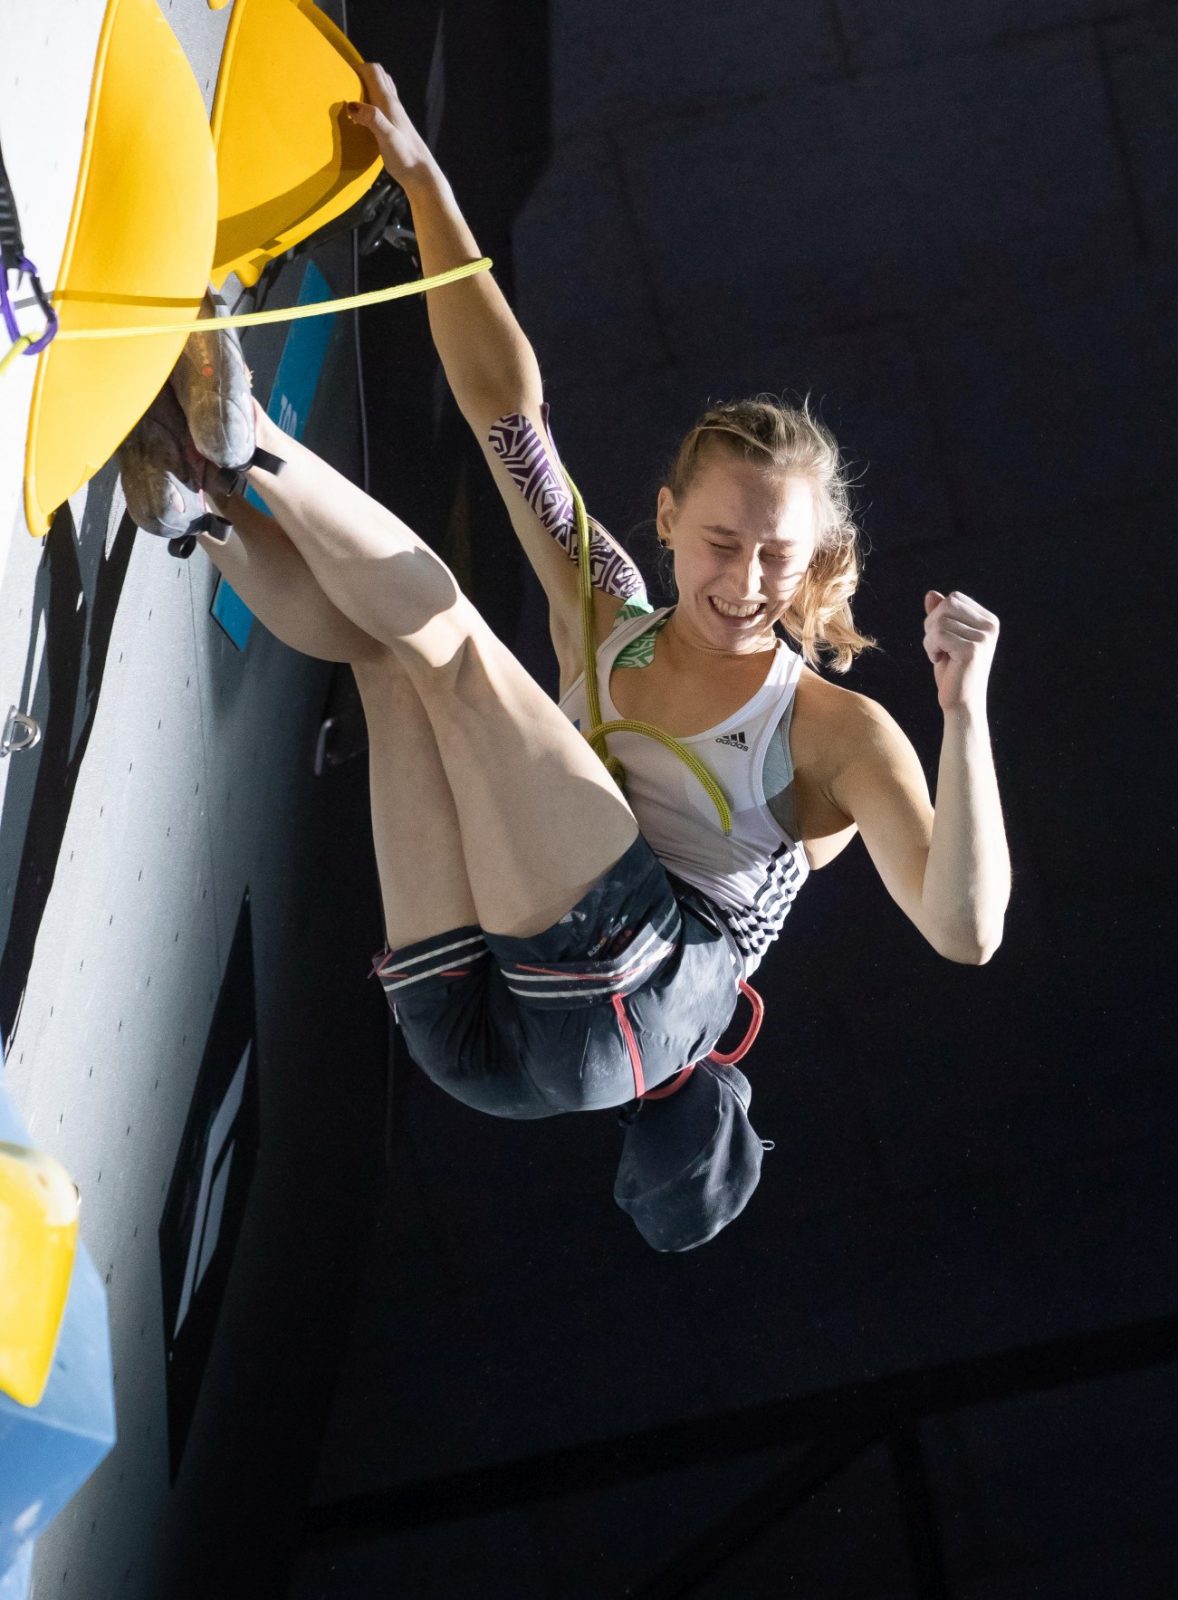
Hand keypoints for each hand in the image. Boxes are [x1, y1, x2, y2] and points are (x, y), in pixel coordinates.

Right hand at [346, 62, 438, 190]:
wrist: (422, 175)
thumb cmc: (405, 158)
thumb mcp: (387, 138)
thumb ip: (372, 119)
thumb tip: (352, 105)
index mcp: (389, 103)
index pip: (373, 72)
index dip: (358, 67)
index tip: (343, 73)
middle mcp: (394, 105)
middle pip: (379, 76)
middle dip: (362, 72)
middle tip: (346, 81)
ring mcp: (396, 115)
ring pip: (382, 88)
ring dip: (368, 84)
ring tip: (353, 94)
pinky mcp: (396, 126)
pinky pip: (382, 104)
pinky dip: (372, 100)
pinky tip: (365, 114)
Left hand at [922, 590, 998, 712]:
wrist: (961, 703)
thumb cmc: (952, 671)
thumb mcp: (944, 638)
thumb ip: (940, 616)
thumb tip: (930, 594)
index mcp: (988, 620)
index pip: (954, 598)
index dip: (939, 616)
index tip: (943, 639)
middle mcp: (990, 626)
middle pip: (946, 605)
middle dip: (932, 625)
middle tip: (938, 647)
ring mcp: (983, 638)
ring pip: (939, 621)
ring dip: (930, 640)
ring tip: (940, 655)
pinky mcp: (972, 650)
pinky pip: (938, 635)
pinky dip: (930, 648)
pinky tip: (939, 660)